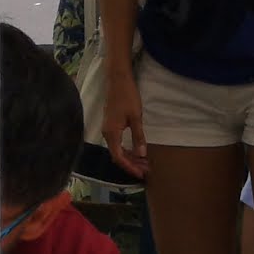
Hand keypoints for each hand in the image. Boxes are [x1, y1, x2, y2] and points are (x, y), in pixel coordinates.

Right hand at [98, 60, 150, 180]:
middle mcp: (107, 133)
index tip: (140, 173)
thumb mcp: (136, 117)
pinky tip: (136, 151)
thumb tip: (141, 154)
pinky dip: (126, 149)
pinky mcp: (110, 125)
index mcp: (112, 133)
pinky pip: (117, 143)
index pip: (118, 157)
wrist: (117, 80)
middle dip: (131, 164)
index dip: (129, 167)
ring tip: (143, 163)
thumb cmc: (127, 96)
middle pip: (117, 155)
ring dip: (130, 157)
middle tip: (146, 170)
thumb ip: (138, 136)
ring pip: (117, 149)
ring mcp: (108, 129)